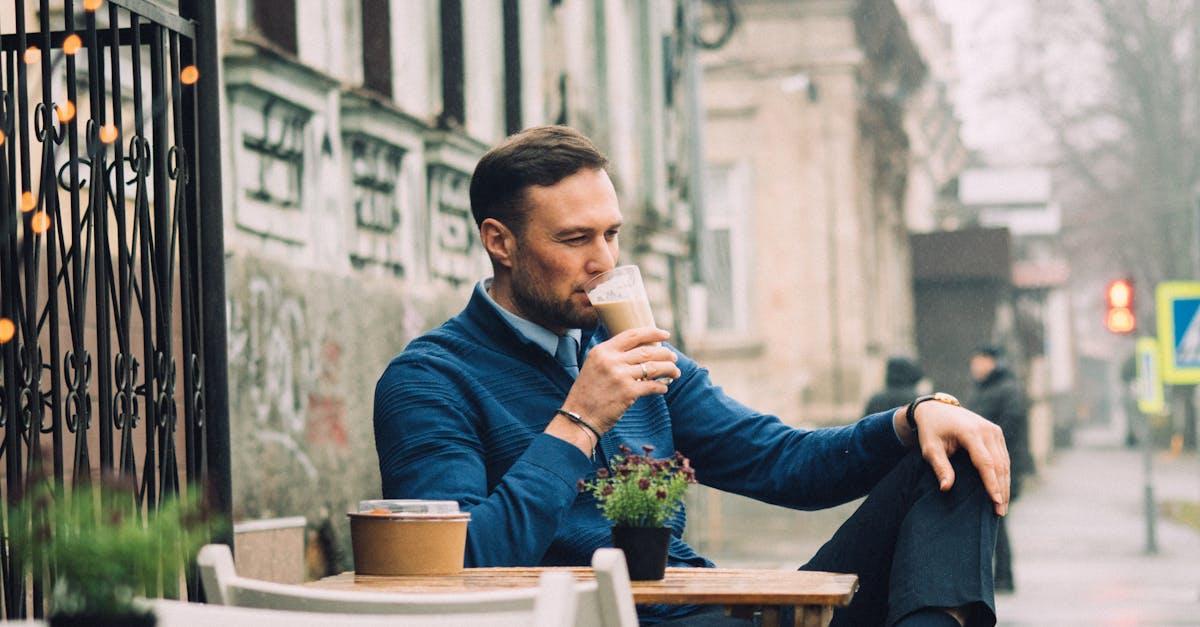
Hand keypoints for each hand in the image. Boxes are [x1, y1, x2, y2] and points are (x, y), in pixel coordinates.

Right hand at [560, 327, 680, 433]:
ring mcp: (620, 376)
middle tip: (673, 357)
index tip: (665, 334)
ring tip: (675, 372)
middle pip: (647, 351)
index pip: (632, 334)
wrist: (579, 417)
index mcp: (602, 351)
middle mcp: (611, 360)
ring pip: (653, 367)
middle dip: (665, 353)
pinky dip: (661, 387)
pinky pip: (652, 386)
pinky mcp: (628, 392)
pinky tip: (663, 388)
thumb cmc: (588, 393)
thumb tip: (641, 352)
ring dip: (669, 369)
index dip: (652, 332)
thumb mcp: (594, 366)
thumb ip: (612, 357)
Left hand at [894, 402, 1010, 515]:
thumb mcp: (930, 448)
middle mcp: (987, 430)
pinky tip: (1002, 491)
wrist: (936, 409)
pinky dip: (1004, 475)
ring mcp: (994, 430)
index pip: (985, 462)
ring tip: (1002, 507)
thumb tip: (946, 488)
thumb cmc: (931, 431)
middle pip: (1000, 464)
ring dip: (1005, 485)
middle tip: (1000, 512)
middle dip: (1001, 489)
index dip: (991, 483)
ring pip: (1005, 462)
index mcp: (970, 432)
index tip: (995, 502)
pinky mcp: (996, 433)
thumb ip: (940, 467)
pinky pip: (1004, 457)